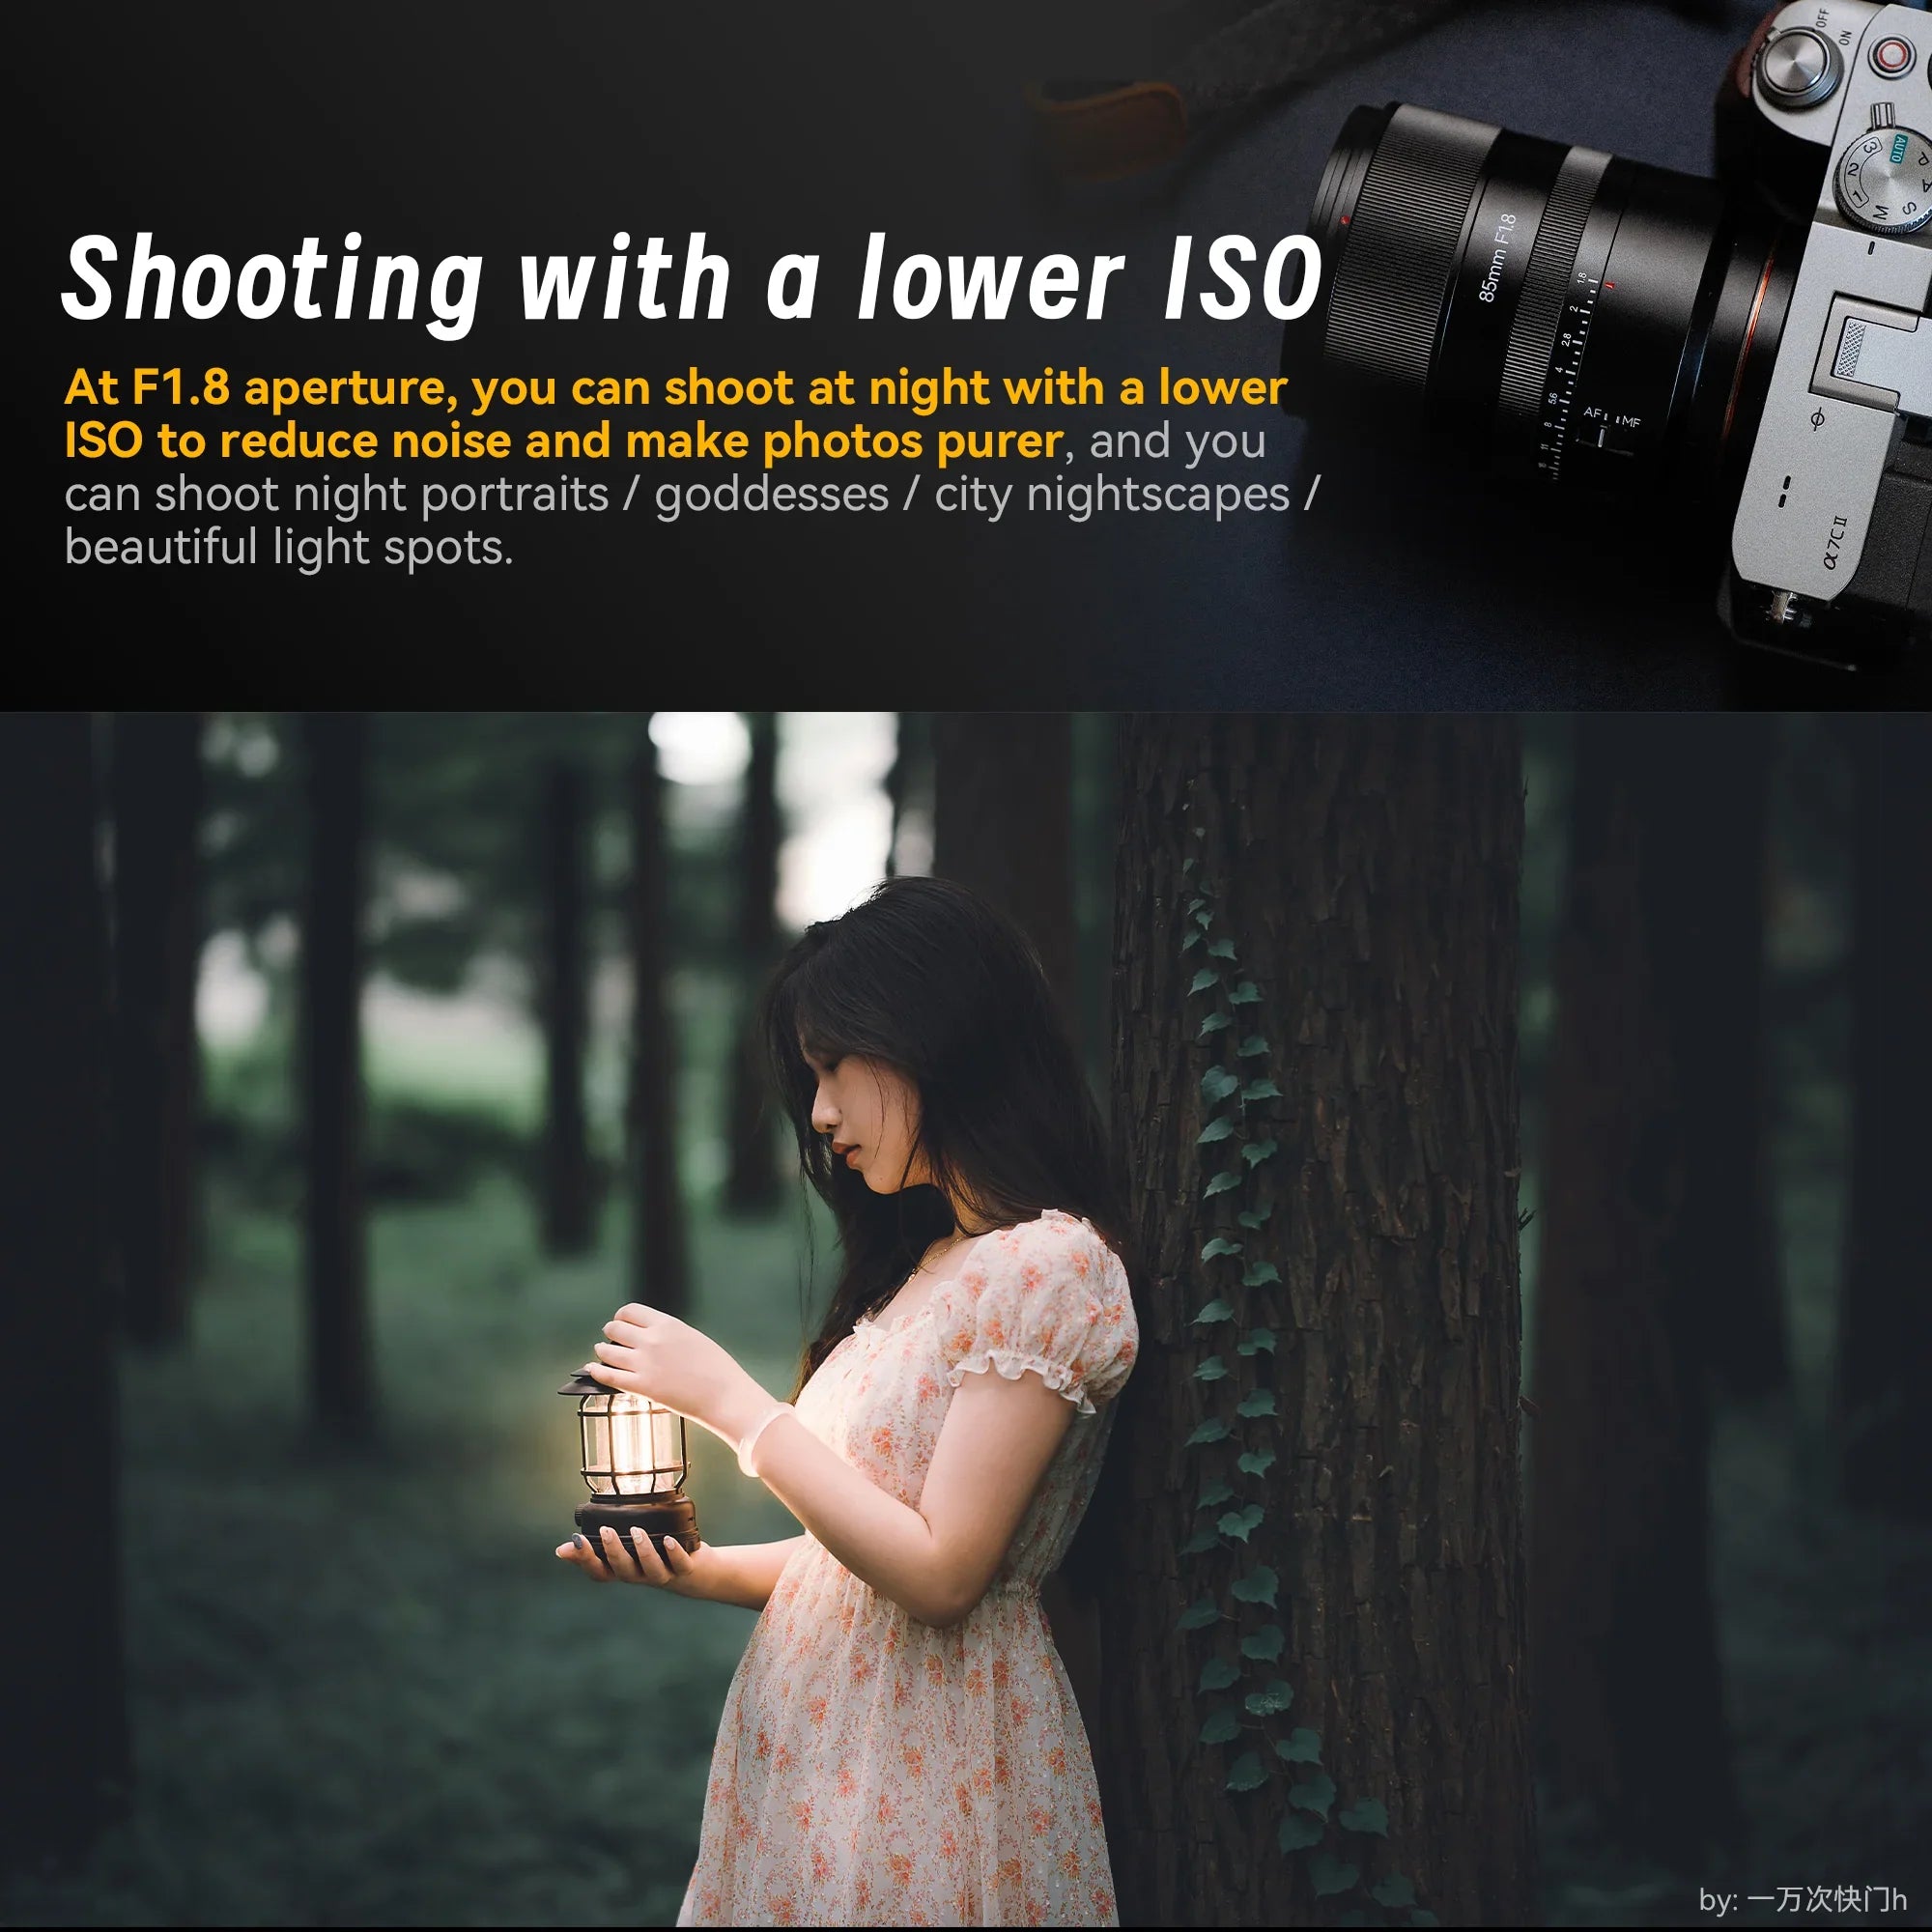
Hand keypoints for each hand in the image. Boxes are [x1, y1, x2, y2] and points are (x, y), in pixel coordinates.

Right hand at [554, 1525, 709, 1595]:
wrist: (697, 1575)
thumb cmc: (655, 1559)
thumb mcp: (626, 1553)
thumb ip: (600, 1547)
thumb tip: (565, 1546)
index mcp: (623, 1570)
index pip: (599, 1572)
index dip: (585, 1560)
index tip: (575, 1541)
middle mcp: (640, 1576)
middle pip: (623, 1571)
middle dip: (613, 1552)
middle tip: (606, 1531)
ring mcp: (662, 1574)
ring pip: (650, 1569)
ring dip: (643, 1550)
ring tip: (636, 1531)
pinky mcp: (685, 1570)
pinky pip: (679, 1564)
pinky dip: (673, 1552)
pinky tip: (668, 1540)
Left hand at [583, 1303, 764, 1443]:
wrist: (724, 1395)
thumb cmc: (716, 1369)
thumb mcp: (692, 1338)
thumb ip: (668, 1334)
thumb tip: (650, 1336)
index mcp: (667, 1324)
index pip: (630, 1311)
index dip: (621, 1317)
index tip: (620, 1323)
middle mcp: (652, 1340)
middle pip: (614, 1329)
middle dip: (610, 1333)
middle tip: (610, 1338)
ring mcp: (645, 1363)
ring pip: (607, 1351)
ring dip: (602, 1351)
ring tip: (602, 1353)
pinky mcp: (642, 1387)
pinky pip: (608, 1376)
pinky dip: (596, 1371)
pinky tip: (592, 1369)